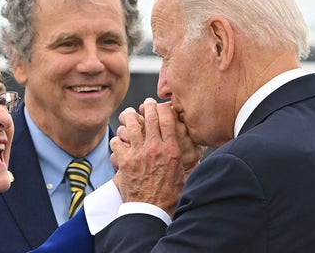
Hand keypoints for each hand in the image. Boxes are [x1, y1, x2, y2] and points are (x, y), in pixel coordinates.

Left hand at [109, 98, 186, 215]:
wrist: (149, 211)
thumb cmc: (168, 197)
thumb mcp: (183, 177)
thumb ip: (187, 164)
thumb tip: (198, 159)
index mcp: (171, 150)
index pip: (168, 120)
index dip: (164, 108)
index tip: (161, 105)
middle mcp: (155, 148)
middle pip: (150, 118)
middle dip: (148, 107)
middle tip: (146, 104)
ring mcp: (138, 153)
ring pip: (131, 125)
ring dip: (129, 117)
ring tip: (129, 114)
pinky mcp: (124, 161)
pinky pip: (117, 142)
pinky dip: (117, 140)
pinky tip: (119, 141)